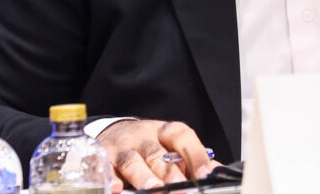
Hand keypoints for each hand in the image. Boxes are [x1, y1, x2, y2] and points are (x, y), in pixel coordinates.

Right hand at [96, 119, 218, 191]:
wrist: (112, 132)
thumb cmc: (148, 145)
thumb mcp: (169, 146)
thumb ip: (190, 159)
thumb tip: (217, 172)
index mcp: (164, 131)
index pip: (181, 135)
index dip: (194, 153)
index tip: (205, 173)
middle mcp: (143, 136)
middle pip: (156, 153)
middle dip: (169, 173)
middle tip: (180, 188)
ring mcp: (122, 146)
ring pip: (132, 160)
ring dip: (142, 176)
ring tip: (153, 189)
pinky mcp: (102, 157)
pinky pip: (105, 168)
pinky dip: (110, 179)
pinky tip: (116, 188)